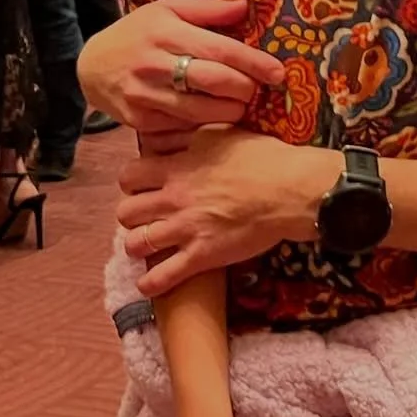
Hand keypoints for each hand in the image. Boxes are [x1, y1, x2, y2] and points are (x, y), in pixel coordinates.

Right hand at [78, 0, 282, 133]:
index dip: (253, 62)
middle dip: (245, 89)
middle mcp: (155, 64)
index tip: (278, 72)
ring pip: (201, 110)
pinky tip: (213, 115)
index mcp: (166, 32)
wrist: (92, 65)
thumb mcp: (168, 9)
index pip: (219, 49)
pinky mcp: (141, 122)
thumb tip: (246, 6)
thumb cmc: (139, 32)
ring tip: (239, 104)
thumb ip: (208, 9)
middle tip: (257, 90)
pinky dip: (205, 124)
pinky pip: (183, 127)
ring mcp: (146, 96)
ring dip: (230, 111)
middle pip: (214, 82)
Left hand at [119, 128, 338, 295]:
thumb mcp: (221, 133)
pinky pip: (163, 276)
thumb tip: (169, 133)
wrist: (290, 189)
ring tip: (148, 246)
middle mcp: (173, 198)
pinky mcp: (201, 256)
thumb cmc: (264, 157)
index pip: (129, 176)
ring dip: (138, 246)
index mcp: (178, 167)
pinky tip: (149, 284)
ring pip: (136, 244)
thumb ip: (190, 136)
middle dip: (132, 215)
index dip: (132, 182)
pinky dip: (150, 283)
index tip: (143, 186)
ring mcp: (185, 229)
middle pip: (126, 212)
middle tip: (146, 217)